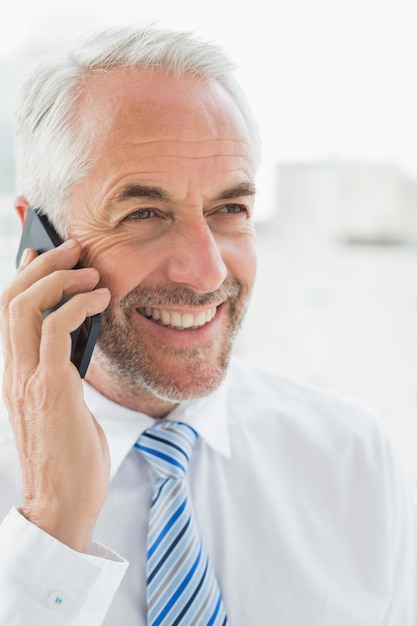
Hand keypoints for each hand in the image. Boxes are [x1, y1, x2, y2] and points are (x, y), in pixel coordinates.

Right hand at [0, 239, 110, 551]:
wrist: (64, 504)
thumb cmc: (69, 456)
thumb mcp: (63, 403)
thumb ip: (62, 370)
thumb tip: (79, 338)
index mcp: (15, 374)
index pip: (7, 312)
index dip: (22, 275)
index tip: (41, 251)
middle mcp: (13, 372)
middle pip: (9, 299)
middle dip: (41, 265)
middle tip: (71, 249)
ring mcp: (27, 380)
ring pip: (24, 307)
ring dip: (57, 279)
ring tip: (88, 270)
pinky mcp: (50, 389)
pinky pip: (55, 330)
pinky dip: (77, 305)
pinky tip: (101, 299)